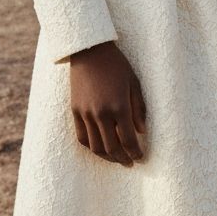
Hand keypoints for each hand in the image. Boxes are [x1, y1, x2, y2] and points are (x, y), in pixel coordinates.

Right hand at [70, 41, 146, 165]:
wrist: (90, 53)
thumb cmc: (117, 66)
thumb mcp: (135, 83)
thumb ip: (139, 109)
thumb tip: (142, 131)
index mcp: (119, 106)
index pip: (128, 139)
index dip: (135, 152)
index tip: (140, 157)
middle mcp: (101, 114)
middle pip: (111, 147)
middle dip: (122, 158)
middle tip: (130, 163)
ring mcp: (85, 114)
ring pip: (95, 146)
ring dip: (107, 156)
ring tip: (116, 159)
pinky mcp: (75, 112)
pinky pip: (82, 137)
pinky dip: (91, 147)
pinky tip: (99, 149)